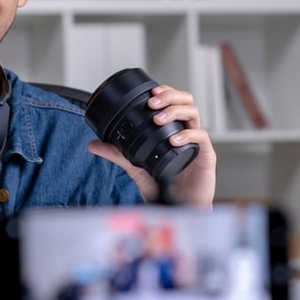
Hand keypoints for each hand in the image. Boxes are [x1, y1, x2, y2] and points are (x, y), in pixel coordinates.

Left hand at [87, 84, 215, 205]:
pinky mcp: (206, 156)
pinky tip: (173, 140)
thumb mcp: (134, 167)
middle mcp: (186, 132)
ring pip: (194, 114)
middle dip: (170, 96)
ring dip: (175, 111)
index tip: (150, 92)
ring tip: (158, 118)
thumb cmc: (162, 187)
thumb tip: (92, 144)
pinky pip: (201, 138)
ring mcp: (197, 143)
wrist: (176, 208)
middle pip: (186, 101)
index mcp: (173, 130)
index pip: (174, 102)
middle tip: (153, 101)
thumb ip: (116, 154)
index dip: (165, 92)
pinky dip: (187, 135)